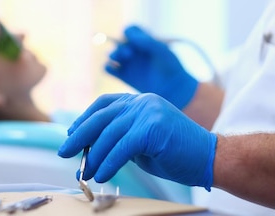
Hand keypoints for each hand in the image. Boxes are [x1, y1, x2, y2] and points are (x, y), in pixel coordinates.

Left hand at [57, 93, 216, 189]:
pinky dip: (109, 162)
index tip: (71, 133)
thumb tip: (92, 148)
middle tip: (64, 152)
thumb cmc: (177, 152)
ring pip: (109, 134)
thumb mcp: (143, 139)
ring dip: (93, 156)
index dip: (85, 118)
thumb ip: (122, 136)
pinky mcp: (152, 128)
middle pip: (101, 117)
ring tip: (85, 172)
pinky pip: (122, 147)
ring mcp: (148, 112)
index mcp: (140, 100)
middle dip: (79, 136)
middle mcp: (142, 101)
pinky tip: (102, 174)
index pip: (104, 104)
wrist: (210, 156)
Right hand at [105, 25, 197, 108]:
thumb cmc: (170, 68)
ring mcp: (128, 64)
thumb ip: (146, 40)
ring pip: (111, 54)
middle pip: (118, 42)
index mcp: (144, 41)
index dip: (128, 32)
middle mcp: (134, 51)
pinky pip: (108, 68)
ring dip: (113, 54)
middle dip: (120, 45)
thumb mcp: (161, 51)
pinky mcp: (123, 76)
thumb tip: (128, 34)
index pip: (130, 30)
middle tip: (129, 54)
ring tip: (121, 59)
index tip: (133, 39)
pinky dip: (107, 66)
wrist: (173, 90)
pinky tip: (115, 68)